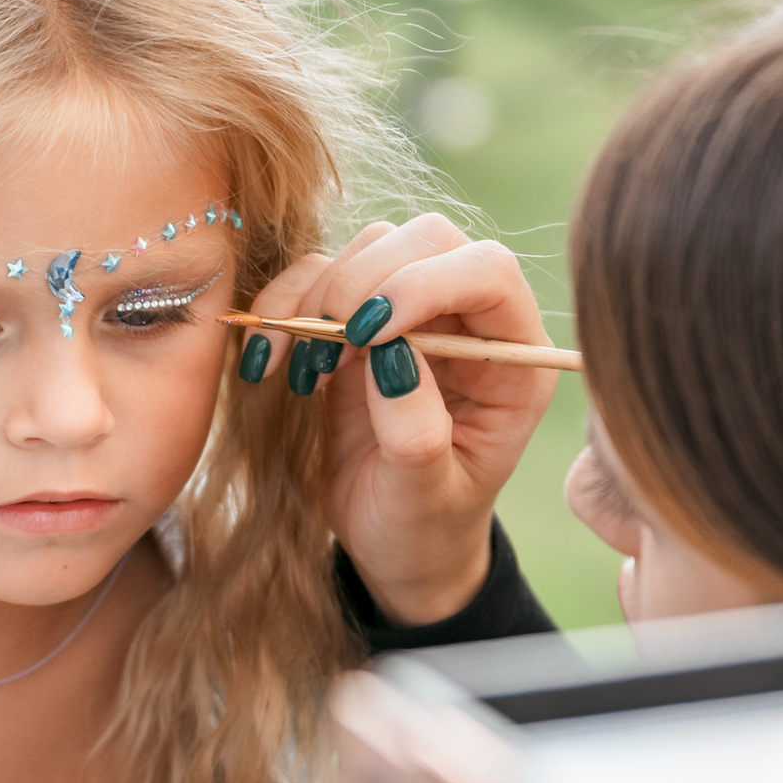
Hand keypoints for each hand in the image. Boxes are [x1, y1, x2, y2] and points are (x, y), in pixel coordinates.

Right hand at [244, 216, 556, 624]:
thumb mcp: (425, 497)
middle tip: (327, 349)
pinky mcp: (358, 323)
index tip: (366, 335)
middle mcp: (469, 322)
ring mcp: (413, 315)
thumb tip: (390, 353)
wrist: (392, 544)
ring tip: (299, 375)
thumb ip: (417, 430)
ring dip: (319, 298)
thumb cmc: (424, 528)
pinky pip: (318, 276)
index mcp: (513, 360)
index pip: (488, 272)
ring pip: (370, 247)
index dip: (424, 283)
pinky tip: (269, 364)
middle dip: (365, 281)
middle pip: (427, 238)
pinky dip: (282, 307)